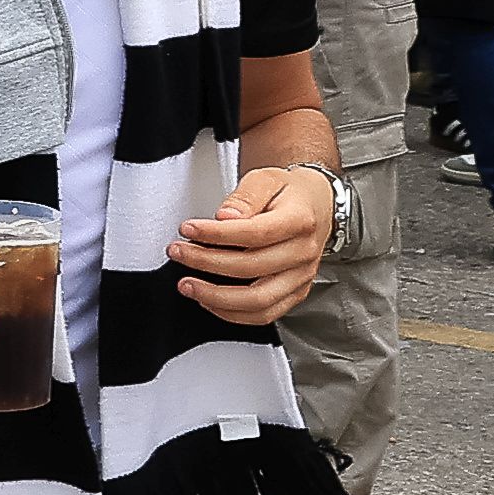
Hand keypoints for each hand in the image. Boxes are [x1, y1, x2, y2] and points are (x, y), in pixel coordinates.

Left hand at [175, 163, 333, 324]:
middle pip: (252, 267)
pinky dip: (232, 313)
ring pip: (258, 300)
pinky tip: (208, 300)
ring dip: (216, 297)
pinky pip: (264, 315)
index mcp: (300, 221)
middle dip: (206, 262)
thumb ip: (245, 197)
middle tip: (178, 252)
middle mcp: (304, 252)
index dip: (217, 234)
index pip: (255, 233)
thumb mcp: (266, 179)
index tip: (188, 229)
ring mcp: (301, 276)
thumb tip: (225, 216)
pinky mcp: (295, 293)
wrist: (315, 205)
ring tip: (187, 285)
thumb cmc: (289, 192)